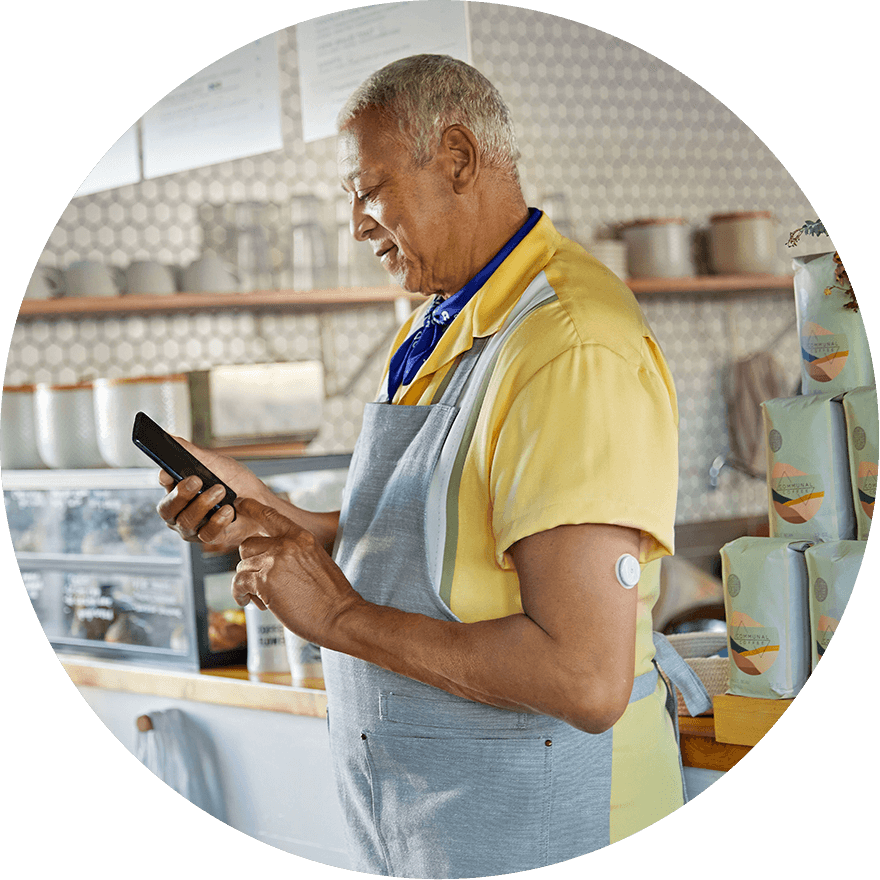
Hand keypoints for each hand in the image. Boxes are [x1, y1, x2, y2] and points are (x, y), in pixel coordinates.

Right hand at [155, 439, 270, 550]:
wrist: (260, 501)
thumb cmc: (235, 481)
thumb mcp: (214, 462)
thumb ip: (190, 452)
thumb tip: (169, 437)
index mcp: (176, 490)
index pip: (163, 484)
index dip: (164, 479)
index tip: (170, 473)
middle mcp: (180, 511)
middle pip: (167, 508)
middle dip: (181, 493)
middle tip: (197, 480)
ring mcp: (193, 527)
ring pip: (186, 521)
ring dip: (203, 504)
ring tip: (220, 491)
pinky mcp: (209, 538)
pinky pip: (207, 534)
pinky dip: (217, 521)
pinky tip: (228, 510)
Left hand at [232, 498, 363, 645]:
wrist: (339, 615)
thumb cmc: (331, 595)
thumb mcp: (317, 560)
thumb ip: (295, 551)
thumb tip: (272, 555)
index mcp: (301, 537)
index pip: (270, 515)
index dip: (252, 508)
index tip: (240, 504)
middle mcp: (286, 545)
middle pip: (248, 545)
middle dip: (249, 563)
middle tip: (259, 581)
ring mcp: (274, 562)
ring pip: (242, 566)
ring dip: (247, 583)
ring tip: (262, 598)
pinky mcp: (264, 582)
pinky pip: (239, 583)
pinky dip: (240, 594)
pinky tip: (249, 602)